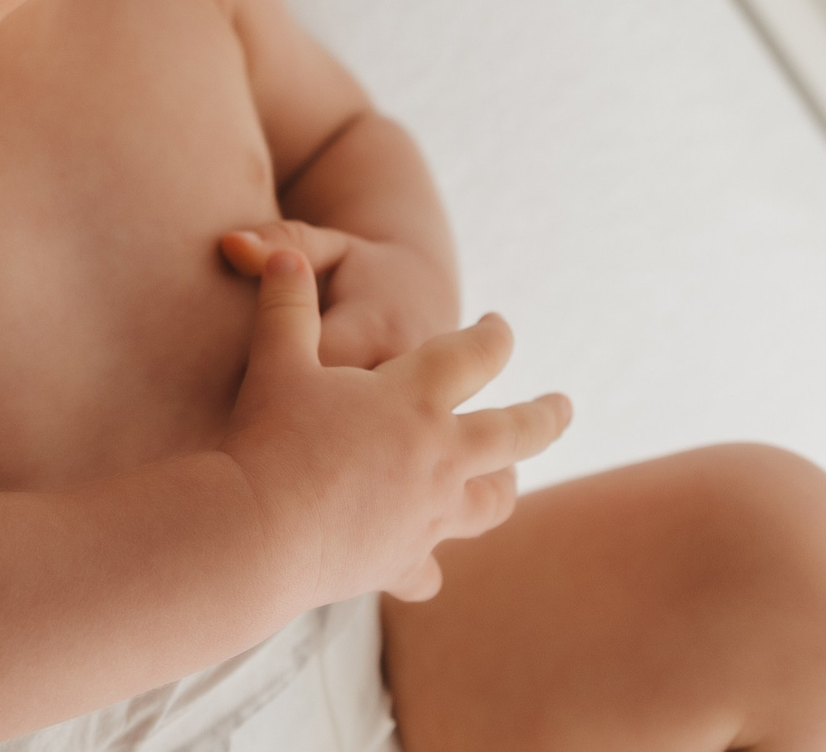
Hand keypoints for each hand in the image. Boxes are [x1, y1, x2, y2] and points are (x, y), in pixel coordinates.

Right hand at [219, 249, 571, 604]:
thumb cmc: (271, 439)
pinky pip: (427, 570)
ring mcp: (428, 514)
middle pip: (512, 432)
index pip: (474, 355)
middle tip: (565, 406)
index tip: (500, 327)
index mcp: (414, 398)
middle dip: (544, 415)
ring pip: (490, 501)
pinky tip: (420, 568)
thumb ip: (285, 306)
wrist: (260, 532)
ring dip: (503, 486)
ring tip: (508, 480)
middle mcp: (439, 456)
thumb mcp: (277, 362)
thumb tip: (281, 255)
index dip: (493, 337)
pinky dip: (425, 568)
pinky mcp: (402, 561)